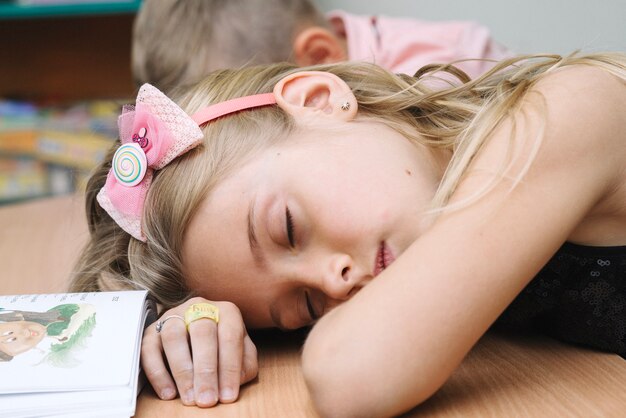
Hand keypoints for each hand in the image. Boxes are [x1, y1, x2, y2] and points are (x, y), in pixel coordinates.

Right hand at [141, 297, 257, 406]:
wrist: (194, 327)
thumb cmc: (223, 344)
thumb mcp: (241, 351)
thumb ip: (245, 364)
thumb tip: (235, 381)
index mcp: (226, 312)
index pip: (230, 336)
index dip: (230, 368)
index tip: (227, 395)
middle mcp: (199, 308)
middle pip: (202, 333)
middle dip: (205, 371)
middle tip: (207, 400)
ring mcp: (173, 316)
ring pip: (173, 337)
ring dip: (182, 371)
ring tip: (189, 398)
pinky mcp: (152, 330)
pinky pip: (148, 349)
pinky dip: (158, 373)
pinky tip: (168, 393)